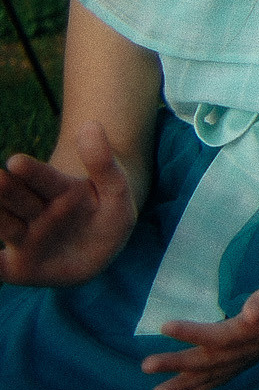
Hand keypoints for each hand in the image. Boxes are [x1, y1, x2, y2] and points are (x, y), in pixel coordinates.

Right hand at [0, 122, 135, 287]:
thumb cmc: (107, 215)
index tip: (17, 161)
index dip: (32, 171)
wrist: (99, 251)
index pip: (44, 178)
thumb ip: (103, 163)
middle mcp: (35, 212)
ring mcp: (24, 238)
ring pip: (5, 226)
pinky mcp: (15, 265)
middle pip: (19, 199)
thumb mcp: (116, 189)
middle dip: (7, 191)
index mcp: (58, 191)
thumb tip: (90, 124)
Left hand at [144, 252, 258, 389]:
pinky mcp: (249, 354)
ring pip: (214, 376)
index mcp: (258, 329)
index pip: (221, 335)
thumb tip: (250, 312)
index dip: (192, 332)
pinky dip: (199, 389)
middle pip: (211, 361)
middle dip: (177, 366)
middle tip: (146, 367)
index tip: (163, 326)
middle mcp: (252, 347)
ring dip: (185, 388)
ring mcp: (251, 354)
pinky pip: (221, 377)